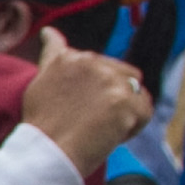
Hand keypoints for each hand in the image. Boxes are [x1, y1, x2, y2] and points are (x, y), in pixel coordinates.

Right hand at [16, 25, 150, 172]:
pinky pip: (145, 110)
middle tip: (89, 121)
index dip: (94, 87)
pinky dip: (134, 126)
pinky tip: (112, 136)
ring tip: (102, 128)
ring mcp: (109, 80)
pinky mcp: (125, 101)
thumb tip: (50, 32)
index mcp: (69, 57)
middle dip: (112, 97)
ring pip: (135, 91)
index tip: (81, 104)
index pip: (96, 62)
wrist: (47, 153)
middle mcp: (90, 62)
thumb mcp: (39, 81)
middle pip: (121, 74)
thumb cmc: (41, 125)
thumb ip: (52, 55)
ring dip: (124, 110)